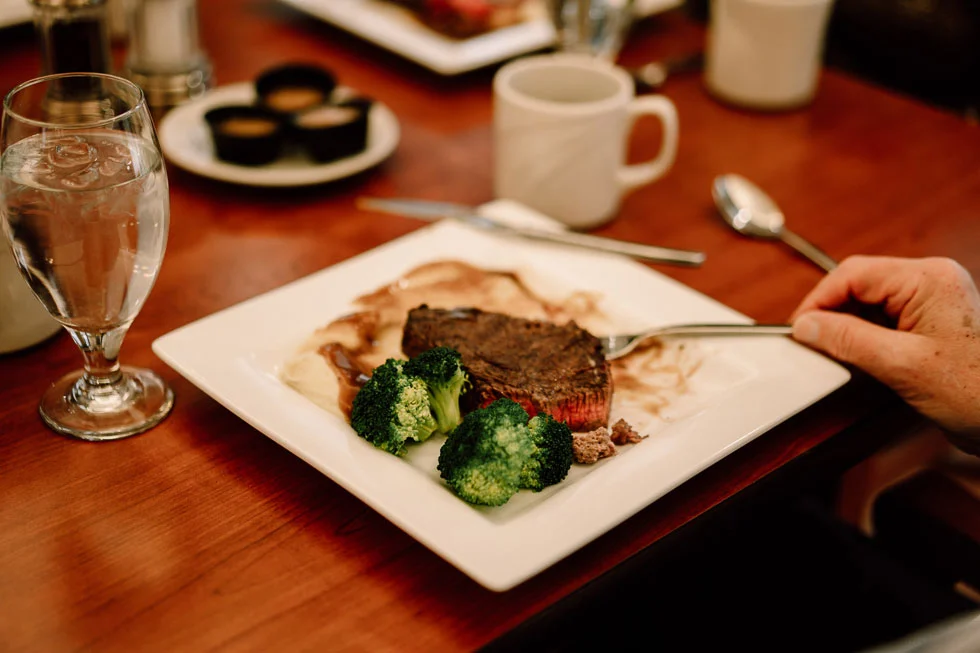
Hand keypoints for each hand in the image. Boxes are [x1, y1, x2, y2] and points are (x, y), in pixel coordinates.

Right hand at [790, 256, 979, 442]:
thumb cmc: (978, 392)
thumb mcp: (901, 366)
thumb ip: (848, 340)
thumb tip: (807, 326)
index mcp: (929, 279)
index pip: (854, 274)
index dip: (819, 301)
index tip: (799, 329)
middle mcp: (933, 282)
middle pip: (860, 285)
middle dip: (832, 313)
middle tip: (811, 342)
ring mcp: (934, 302)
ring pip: (870, 302)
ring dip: (848, 326)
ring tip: (836, 354)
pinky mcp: (932, 323)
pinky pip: (885, 318)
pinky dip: (865, 335)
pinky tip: (859, 357)